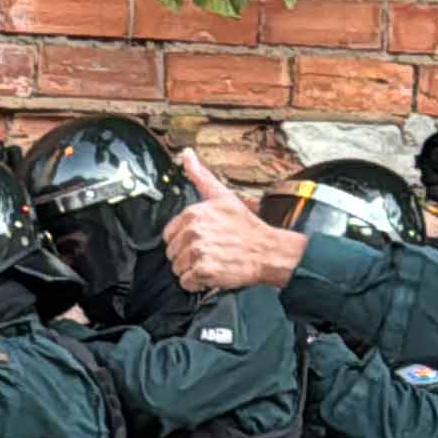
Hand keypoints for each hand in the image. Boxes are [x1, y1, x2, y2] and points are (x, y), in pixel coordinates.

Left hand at [163, 153, 311, 292]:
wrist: (268, 250)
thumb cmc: (245, 226)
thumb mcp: (222, 196)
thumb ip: (200, 176)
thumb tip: (185, 153)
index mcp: (193, 213)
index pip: (169, 235)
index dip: (184, 240)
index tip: (205, 239)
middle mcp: (193, 231)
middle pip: (172, 253)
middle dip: (188, 256)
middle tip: (211, 251)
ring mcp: (197, 251)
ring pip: (178, 269)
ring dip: (193, 270)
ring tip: (214, 261)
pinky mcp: (203, 270)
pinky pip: (186, 283)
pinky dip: (198, 283)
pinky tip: (214, 273)